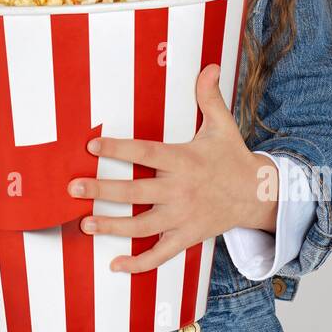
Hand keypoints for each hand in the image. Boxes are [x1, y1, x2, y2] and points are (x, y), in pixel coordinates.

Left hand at [66, 63, 279, 272]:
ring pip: (141, 226)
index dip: (118, 149)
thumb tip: (208, 66)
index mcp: (184, 160)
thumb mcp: (222, 126)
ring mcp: (182, 217)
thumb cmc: (232, 158)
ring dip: (111, 227)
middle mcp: (180, 190)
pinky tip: (114, 266)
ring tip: (84, 224)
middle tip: (72, 188)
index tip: (92, 146)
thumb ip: (209, 97)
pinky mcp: (186, 237)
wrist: (259, 196)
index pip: (145, 153)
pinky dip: (138, 264)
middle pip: (135, 192)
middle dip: (101, 191)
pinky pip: (160, 255)